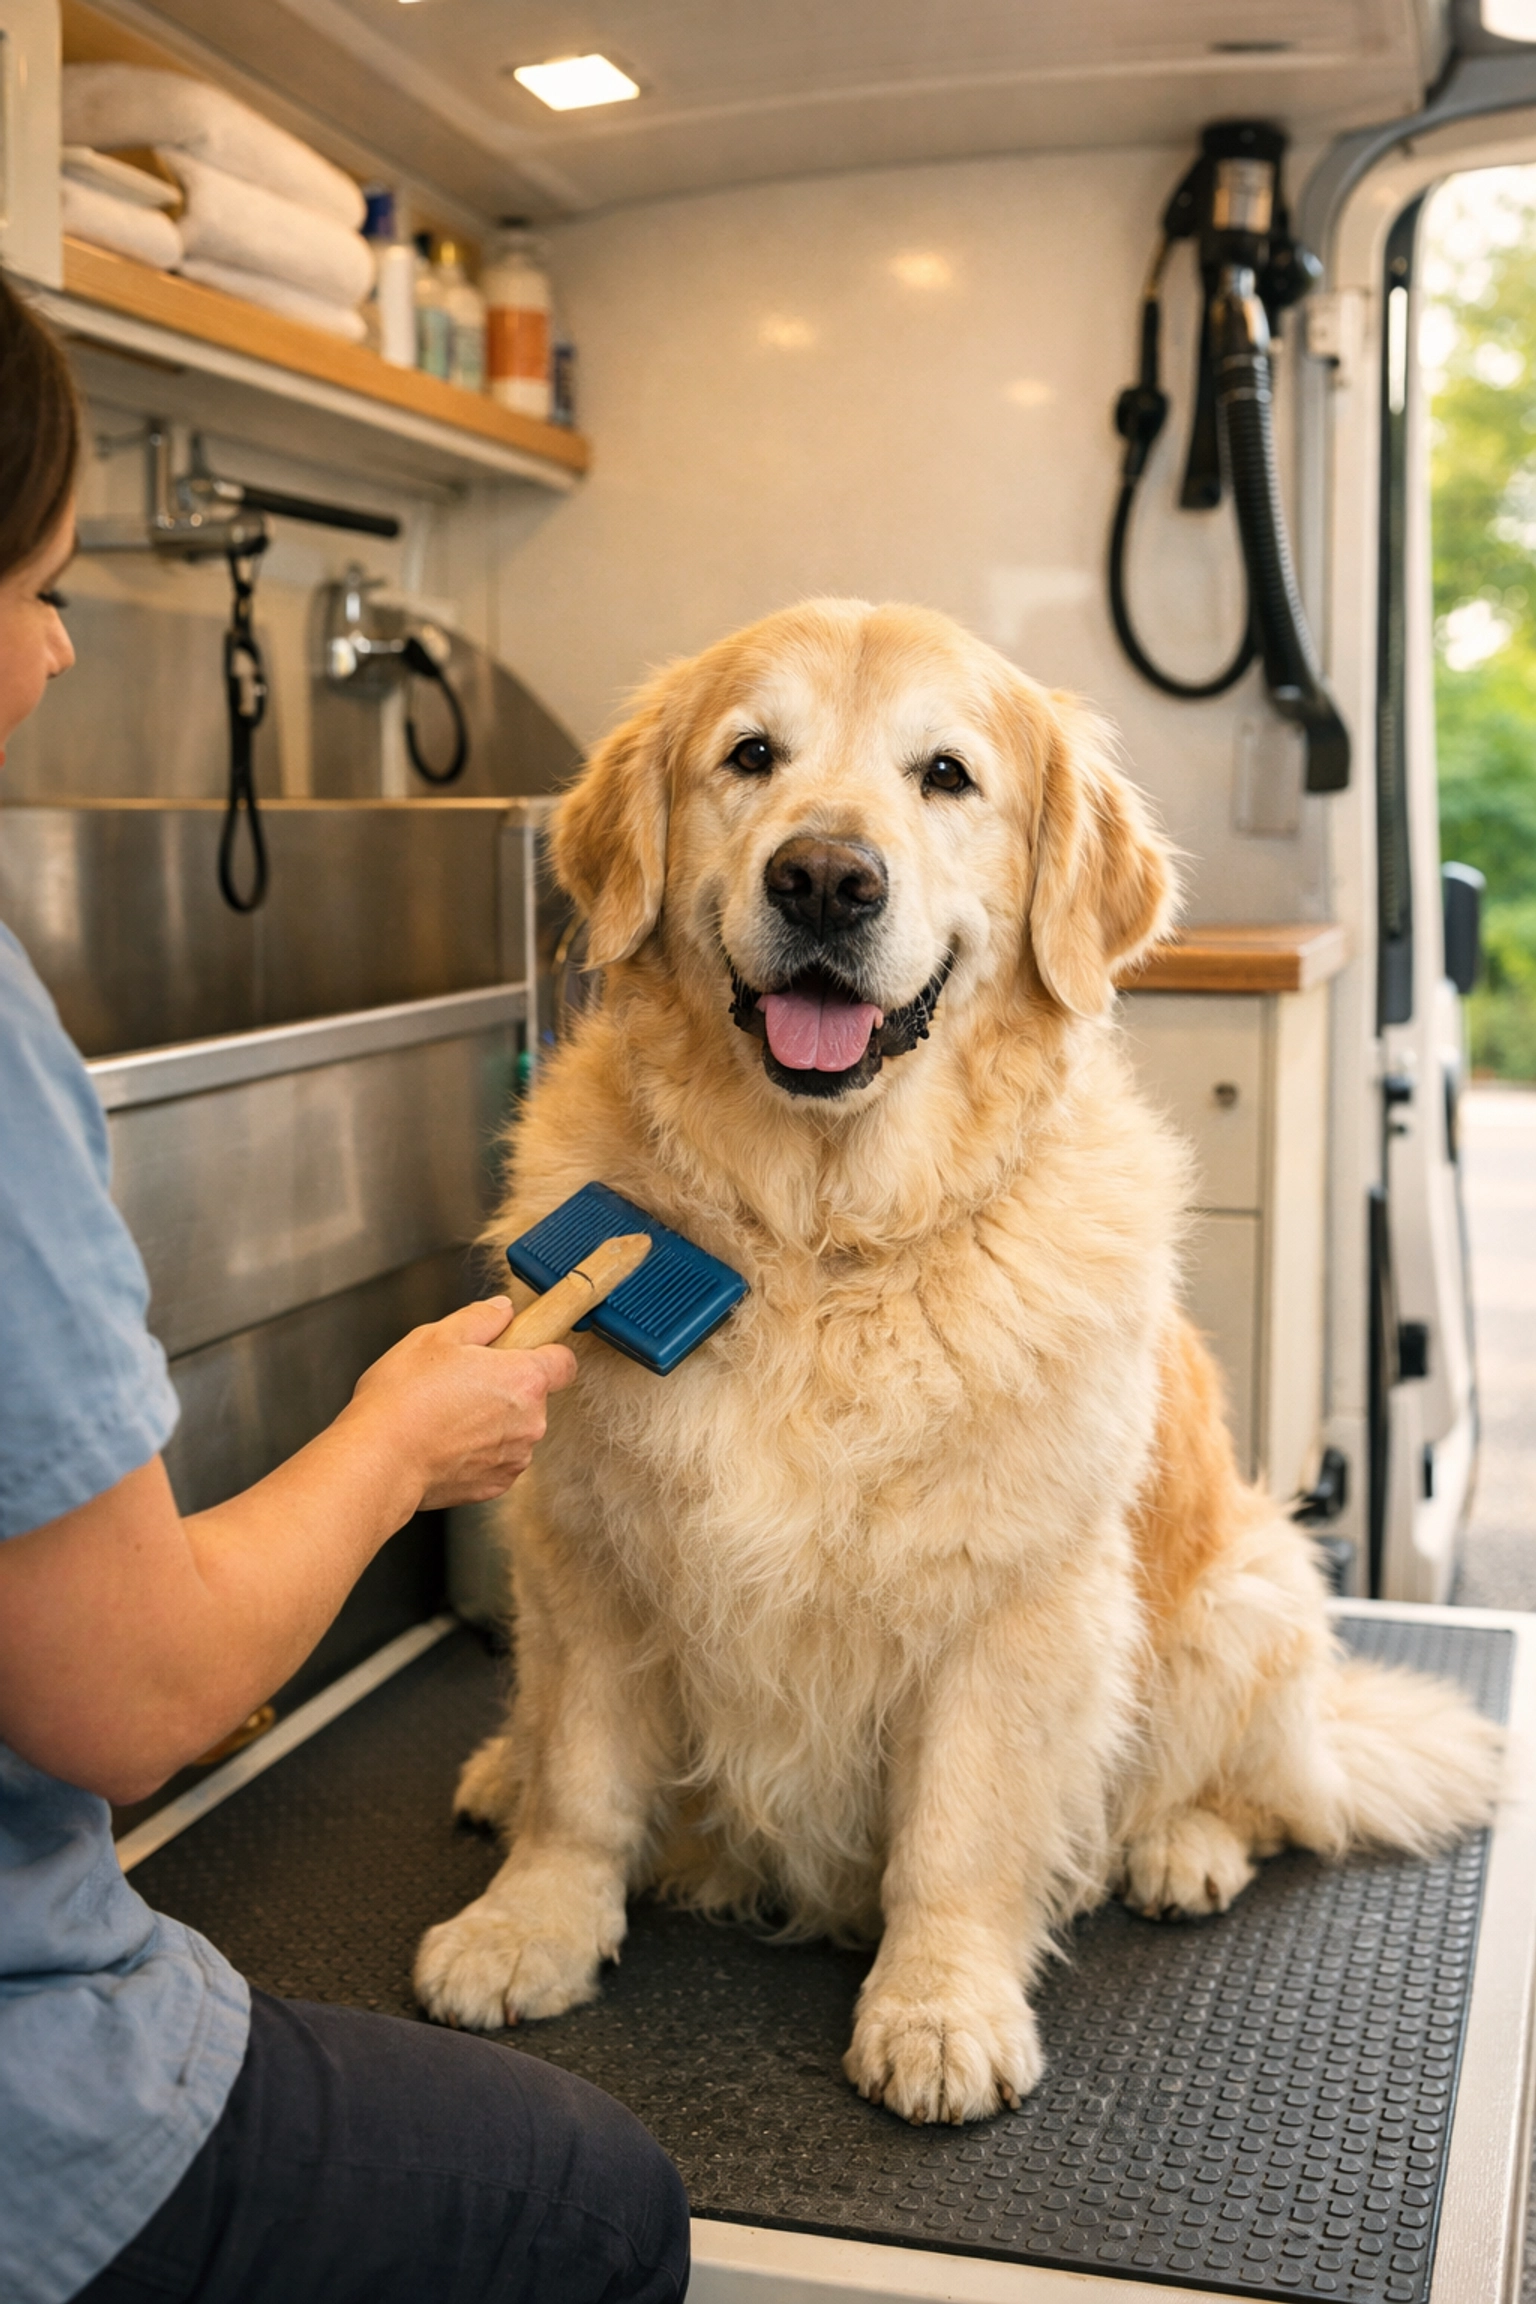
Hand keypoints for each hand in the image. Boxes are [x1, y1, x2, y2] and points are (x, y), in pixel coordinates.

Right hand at [347, 1299, 576, 1513]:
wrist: (378, 1460)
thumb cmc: (404, 1399)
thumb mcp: (437, 1336)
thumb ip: (481, 1319)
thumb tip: (501, 1311)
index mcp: (524, 1379)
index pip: (564, 1361)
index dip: (543, 1351)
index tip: (522, 1350)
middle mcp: (530, 1422)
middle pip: (533, 1395)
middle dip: (505, 1386)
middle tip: (462, 1379)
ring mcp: (514, 1457)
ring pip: (513, 1428)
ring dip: (490, 1420)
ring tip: (445, 1413)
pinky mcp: (495, 1484)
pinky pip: (495, 1458)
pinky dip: (476, 1450)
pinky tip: (443, 1441)